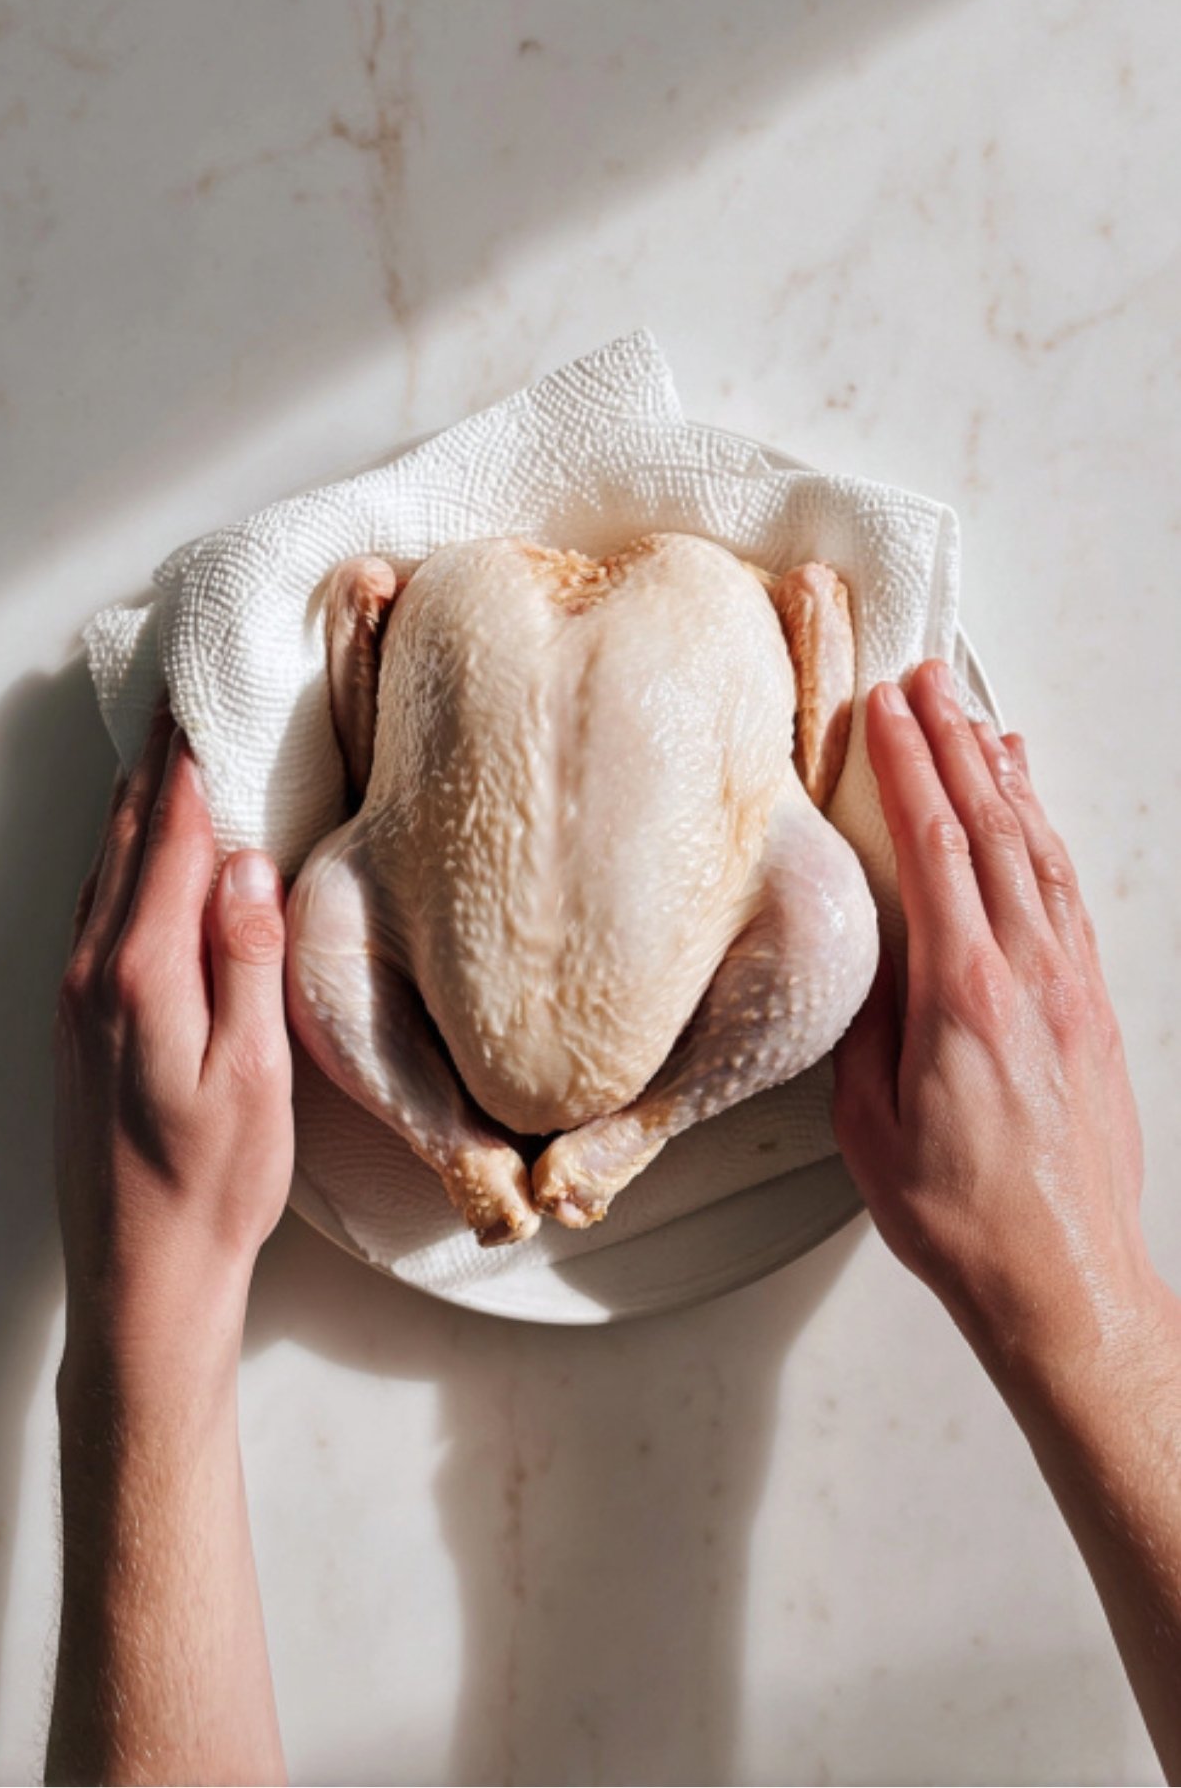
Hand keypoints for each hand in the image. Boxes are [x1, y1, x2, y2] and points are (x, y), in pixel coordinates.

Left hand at [54, 705, 293, 1386]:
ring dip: (139, 802)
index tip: (204, 689)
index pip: (172, 834)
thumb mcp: (255, 1078)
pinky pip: (96, 905)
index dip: (189, 755)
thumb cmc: (211, 1188)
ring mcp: (75, 993)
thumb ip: (247, 961)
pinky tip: (142, 849)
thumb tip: (249, 864)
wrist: (139, 1277)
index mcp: (143, 973)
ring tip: (168, 747)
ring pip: (107, 867)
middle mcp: (94, 970)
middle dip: (159, 759)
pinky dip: (123, 854)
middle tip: (187, 691)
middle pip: (130, 835)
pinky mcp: (75, 1019)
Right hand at [832, 660, 1160, 1382]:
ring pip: (1036, 851)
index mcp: (964, 997)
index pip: (934, 848)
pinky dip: (1044, 833)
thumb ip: (869, 1025)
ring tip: (973, 718)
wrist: (1062, 1279)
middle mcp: (1029, 975)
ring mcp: (1071, 986)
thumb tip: (869, 954)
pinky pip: (1066, 892)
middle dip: (952, 743)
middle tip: (925, 682)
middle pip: (990, 828)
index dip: (907, 766)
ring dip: (1002, 776)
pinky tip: (1029, 806)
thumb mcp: (870, 1124)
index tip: (883, 709)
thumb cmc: (963, 1217)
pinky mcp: (1093, 1005)